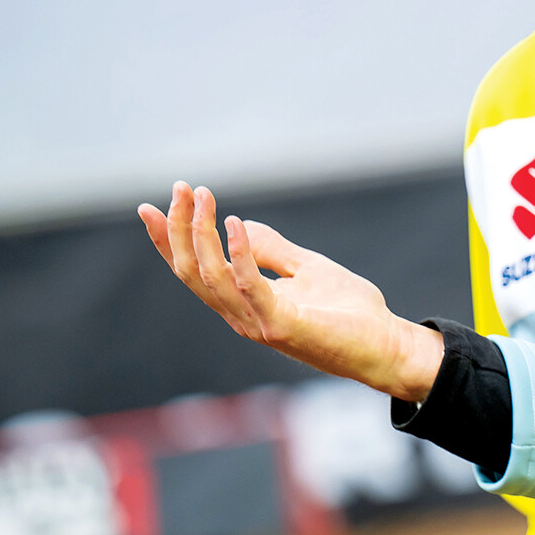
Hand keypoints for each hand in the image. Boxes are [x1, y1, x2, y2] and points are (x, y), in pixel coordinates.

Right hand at [138, 182, 443, 401]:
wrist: (385, 346)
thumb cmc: (349, 312)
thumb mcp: (307, 268)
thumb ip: (272, 250)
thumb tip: (237, 225)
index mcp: (243, 303)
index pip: (194, 271)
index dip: (168, 241)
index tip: (149, 207)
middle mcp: (241, 315)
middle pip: (193, 272)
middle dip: (179, 229)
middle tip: (180, 188)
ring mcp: (258, 323)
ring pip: (212, 277)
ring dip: (202, 233)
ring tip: (203, 196)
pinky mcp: (282, 325)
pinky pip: (250, 286)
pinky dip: (240, 253)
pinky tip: (234, 224)